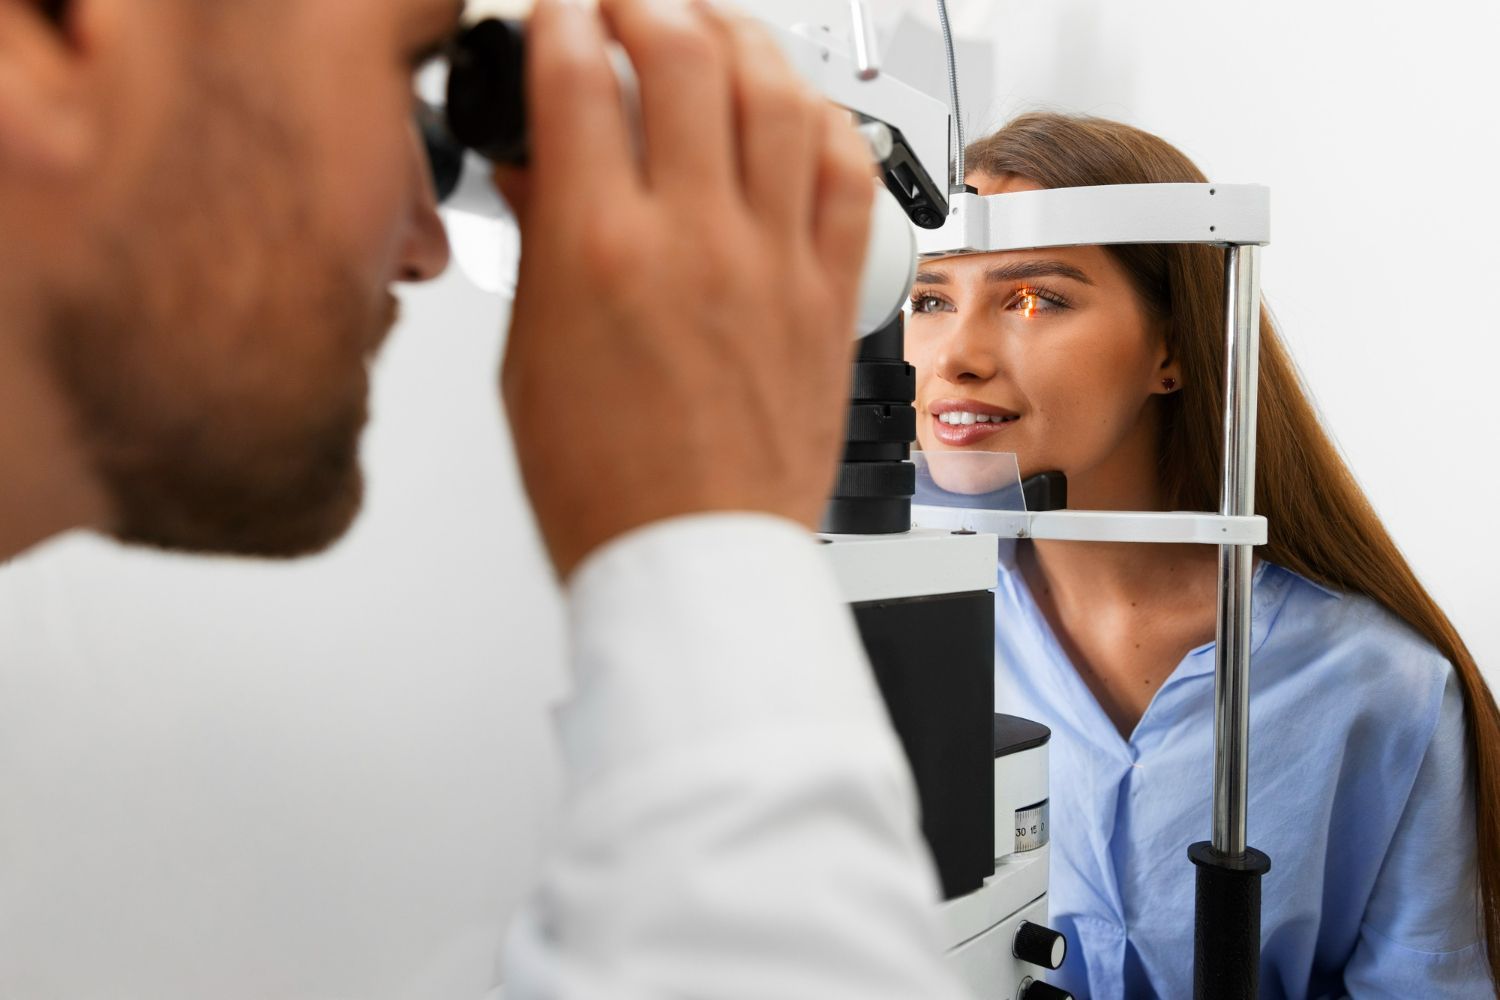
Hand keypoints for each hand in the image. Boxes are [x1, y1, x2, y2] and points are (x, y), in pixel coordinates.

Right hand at [499, 0, 873, 579]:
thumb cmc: (608, 488)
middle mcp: (697, 241)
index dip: (560, 19)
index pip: (577, 79)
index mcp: (601, 254)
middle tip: (628, 1)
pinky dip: (821, 120)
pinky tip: (796, 107)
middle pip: (683, 54)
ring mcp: (775, 264)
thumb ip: (540, 245)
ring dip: (739, 34)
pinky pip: (847, 174)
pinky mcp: (830, 296)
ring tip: (711, 25)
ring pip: (777, 94)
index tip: (556, 13)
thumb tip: (539, 171)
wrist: (696, 560)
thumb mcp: (531, 358)